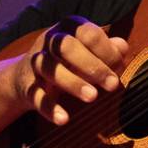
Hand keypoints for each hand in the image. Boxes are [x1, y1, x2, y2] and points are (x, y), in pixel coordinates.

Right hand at [13, 15, 128, 125]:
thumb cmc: (69, 61)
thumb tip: (122, 48)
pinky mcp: (25, 85)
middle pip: (66, 46)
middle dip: (92, 65)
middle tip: (112, 85)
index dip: (106, 50)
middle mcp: (49, 41)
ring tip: (92, 97)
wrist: (24, 76)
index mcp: (69, 28)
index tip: (118, 68)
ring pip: (49, 68)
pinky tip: (64, 119)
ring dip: (72, 83)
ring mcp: (35, 62)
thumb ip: (108, 49)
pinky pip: (35, 95)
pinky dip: (49, 107)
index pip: (88, 33)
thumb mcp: (89, 51)